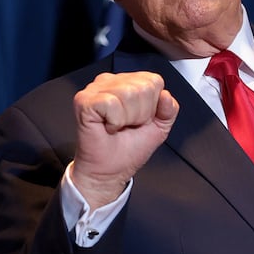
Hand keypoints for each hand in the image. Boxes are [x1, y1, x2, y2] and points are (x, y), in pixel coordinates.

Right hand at [72, 71, 178, 207]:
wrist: (109, 171)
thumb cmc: (128, 150)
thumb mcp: (159, 128)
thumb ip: (169, 110)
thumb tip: (166, 96)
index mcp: (129, 83)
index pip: (154, 81)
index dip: (152, 106)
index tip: (140, 120)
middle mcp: (111, 82)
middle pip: (143, 87)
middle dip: (141, 114)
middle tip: (128, 126)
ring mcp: (95, 89)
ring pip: (128, 93)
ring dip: (127, 119)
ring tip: (118, 126)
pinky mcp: (84, 100)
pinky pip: (111, 103)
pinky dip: (114, 121)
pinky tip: (108, 127)